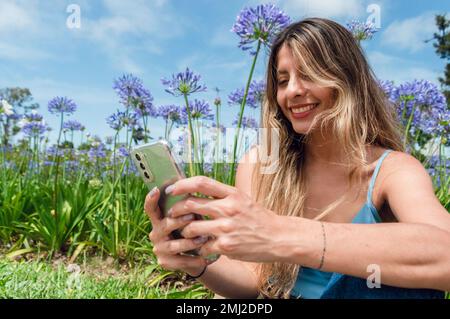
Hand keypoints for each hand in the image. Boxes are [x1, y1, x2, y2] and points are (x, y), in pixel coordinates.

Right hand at [144, 187, 213, 275]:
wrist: (195, 257)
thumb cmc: (192, 231)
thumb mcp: (190, 219)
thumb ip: (188, 208)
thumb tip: (196, 189)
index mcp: (160, 219)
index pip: (151, 208)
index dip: (151, 199)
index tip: (156, 190)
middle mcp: (156, 233)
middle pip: (164, 225)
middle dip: (179, 221)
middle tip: (192, 217)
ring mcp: (159, 248)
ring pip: (173, 245)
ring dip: (189, 242)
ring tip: (203, 239)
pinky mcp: (165, 262)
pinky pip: (180, 261)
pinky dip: (194, 259)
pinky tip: (204, 258)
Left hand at [166, 176, 282, 262]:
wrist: (278, 238)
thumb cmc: (259, 218)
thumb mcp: (243, 200)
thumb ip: (222, 196)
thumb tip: (198, 192)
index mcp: (232, 194)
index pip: (201, 183)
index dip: (182, 184)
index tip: (171, 189)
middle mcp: (228, 208)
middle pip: (190, 204)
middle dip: (176, 210)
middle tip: (172, 214)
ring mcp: (226, 228)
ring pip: (191, 228)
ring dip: (185, 232)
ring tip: (188, 234)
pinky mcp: (226, 246)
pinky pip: (202, 246)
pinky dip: (200, 248)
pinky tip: (204, 248)